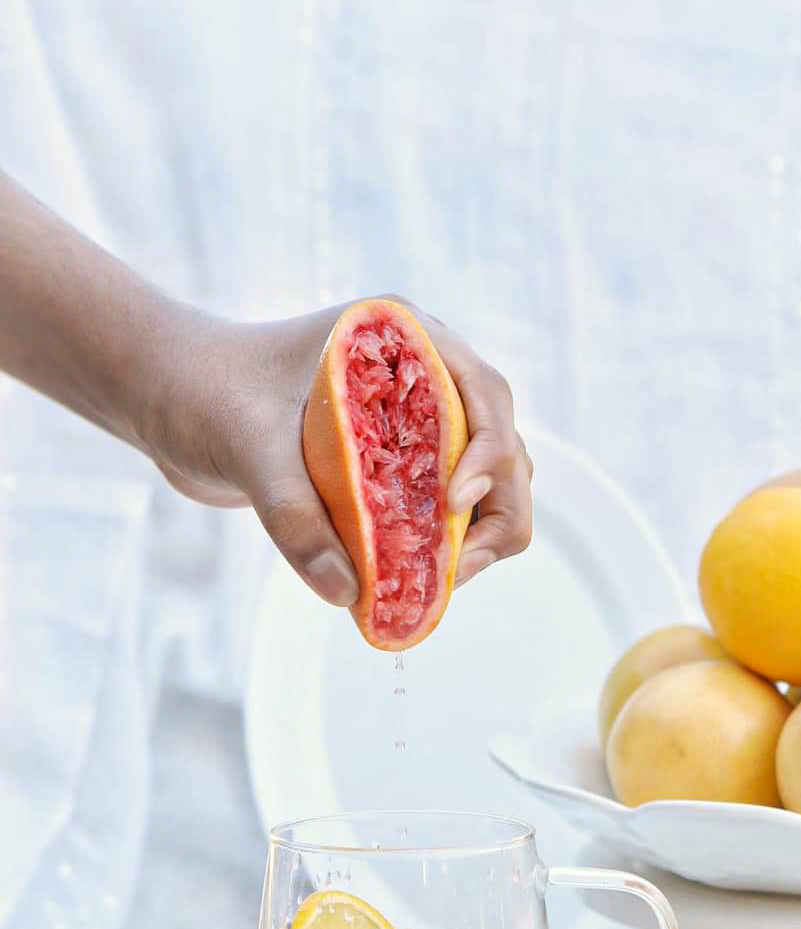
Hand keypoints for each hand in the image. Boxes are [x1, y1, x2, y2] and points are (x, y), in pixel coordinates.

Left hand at [143, 298, 532, 605]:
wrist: (167, 397)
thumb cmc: (204, 393)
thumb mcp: (246, 448)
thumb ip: (292, 515)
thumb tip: (344, 590)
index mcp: (404, 338)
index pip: (486, 395)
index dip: (489, 455)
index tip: (453, 504)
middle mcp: (424, 375)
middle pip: (504, 445)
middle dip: (495, 511)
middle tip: (454, 566)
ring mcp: (415, 420)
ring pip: (488, 482)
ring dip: (476, 535)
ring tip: (436, 577)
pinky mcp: (396, 462)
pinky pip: (445, 508)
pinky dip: (441, 546)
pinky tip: (406, 578)